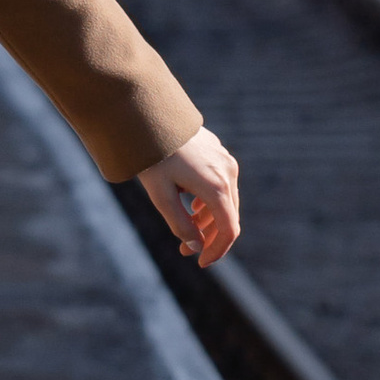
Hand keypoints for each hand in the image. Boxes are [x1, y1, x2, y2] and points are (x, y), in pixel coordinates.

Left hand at [137, 125, 239, 266]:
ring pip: (225, 201)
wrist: (150, 116)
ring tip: (186, 226)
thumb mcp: (161, 194)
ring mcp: (226, 161)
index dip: (218, 251)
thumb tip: (194, 247)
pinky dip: (209, 201)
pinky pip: (222, 184)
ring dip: (208, 219)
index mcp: (216, 187)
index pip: (229, 230)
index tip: (201, 263)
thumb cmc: (152, 156)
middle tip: (185, 250)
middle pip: (228, 217)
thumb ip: (179, 224)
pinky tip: (192, 206)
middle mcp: (228, 173)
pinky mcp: (219, 153)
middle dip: (209, 237)